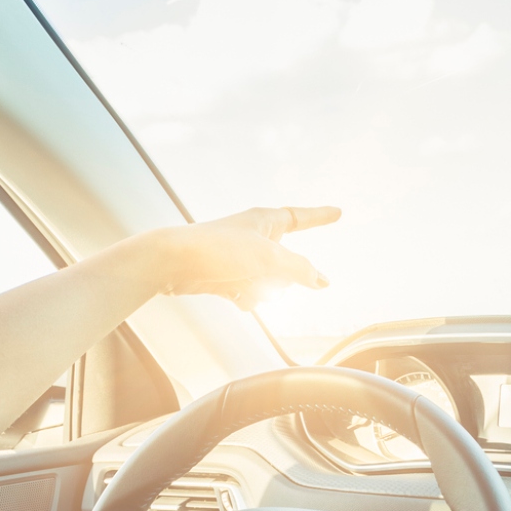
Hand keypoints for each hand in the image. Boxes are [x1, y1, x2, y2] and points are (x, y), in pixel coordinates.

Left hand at [148, 206, 338, 310]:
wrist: (173, 263)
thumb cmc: (218, 250)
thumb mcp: (269, 258)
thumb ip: (300, 270)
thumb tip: (323, 281)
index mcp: (265, 221)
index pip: (302, 217)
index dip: (321, 216)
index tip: (337, 212)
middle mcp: (254, 237)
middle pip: (287, 263)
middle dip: (280, 275)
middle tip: (258, 271)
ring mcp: (240, 258)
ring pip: (270, 282)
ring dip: (262, 289)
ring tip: (241, 283)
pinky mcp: (226, 277)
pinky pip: (250, 293)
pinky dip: (247, 298)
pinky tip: (235, 297)